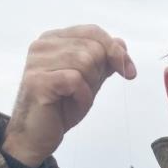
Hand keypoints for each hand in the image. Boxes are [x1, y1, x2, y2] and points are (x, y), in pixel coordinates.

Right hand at [3, 24, 136, 167]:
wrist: (37, 136)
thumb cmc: (60, 108)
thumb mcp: (89, 82)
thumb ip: (103, 62)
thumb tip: (121, 43)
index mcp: (54, 39)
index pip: (93, 31)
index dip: (115, 50)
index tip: (130, 73)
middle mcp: (43, 45)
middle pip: (92, 47)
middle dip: (99, 74)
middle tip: (85, 92)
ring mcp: (37, 61)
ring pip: (85, 62)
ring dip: (89, 87)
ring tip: (75, 99)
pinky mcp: (38, 80)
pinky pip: (75, 80)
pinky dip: (82, 96)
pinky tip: (71, 104)